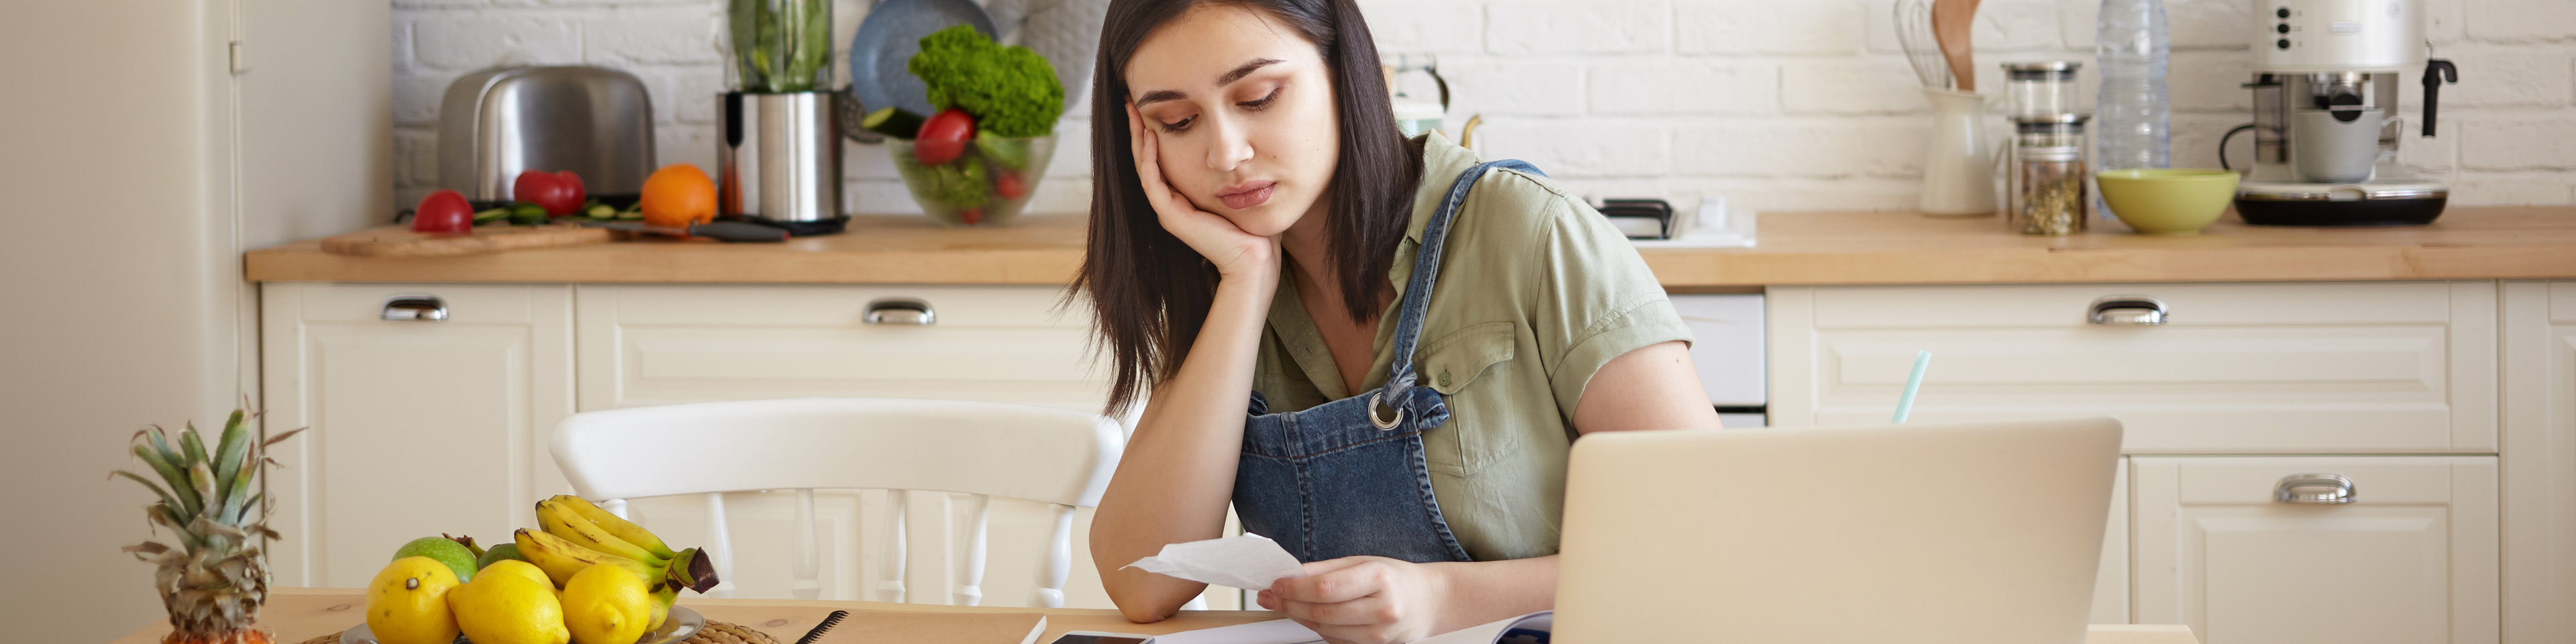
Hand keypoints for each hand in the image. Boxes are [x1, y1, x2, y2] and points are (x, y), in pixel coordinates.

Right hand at [1126, 102, 1277, 279]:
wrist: (1254, 259)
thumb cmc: (1255, 227)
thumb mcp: (1240, 188)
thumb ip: (1233, 171)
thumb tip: (1242, 147)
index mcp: (1185, 198)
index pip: (1161, 159)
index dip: (1154, 132)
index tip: (1152, 105)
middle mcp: (1172, 203)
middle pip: (1147, 159)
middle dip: (1139, 129)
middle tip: (1131, 101)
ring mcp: (1168, 210)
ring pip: (1144, 166)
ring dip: (1138, 138)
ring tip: (1134, 111)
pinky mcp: (1171, 215)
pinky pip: (1152, 180)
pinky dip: (1149, 157)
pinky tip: (1151, 135)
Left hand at [1257, 556, 1448, 643]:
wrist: (1429, 602)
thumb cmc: (1395, 578)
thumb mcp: (1363, 561)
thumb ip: (1326, 569)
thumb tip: (1291, 574)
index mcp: (1380, 578)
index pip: (1326, 588)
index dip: (1295, 588)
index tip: (1276, 583)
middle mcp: (1383, 608)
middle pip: (1322, 612)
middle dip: (1289, 604)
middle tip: (1270, 596)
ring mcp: (1381, 633)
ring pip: (1326, 630)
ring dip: (1299, 618)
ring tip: (1284, 605)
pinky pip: (1336, 641)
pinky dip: (1318, 629)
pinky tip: (1310, 617)